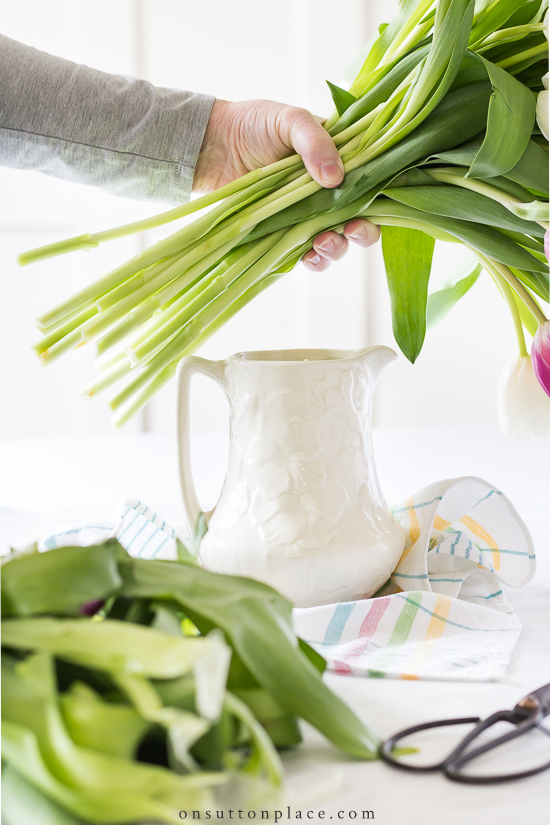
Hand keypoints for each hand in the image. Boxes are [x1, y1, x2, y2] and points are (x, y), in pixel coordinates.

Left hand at [193, 99, 379, 268]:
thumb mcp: (290, 120)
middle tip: (352, 230)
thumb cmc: (254, 124)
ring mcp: (308, 215)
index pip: (373, 184)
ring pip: (337, 242)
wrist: (214, 145)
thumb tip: (335, 177)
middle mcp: (330, 192)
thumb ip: (315, 142)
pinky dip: (314, 261)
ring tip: (322, 243)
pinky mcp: (286, 233)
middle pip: (361, 220)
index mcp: (341, 161)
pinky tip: (309, 257)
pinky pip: (307, 255)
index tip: (372, 207)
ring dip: (337, 248)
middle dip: (363, 232)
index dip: (380, 200)